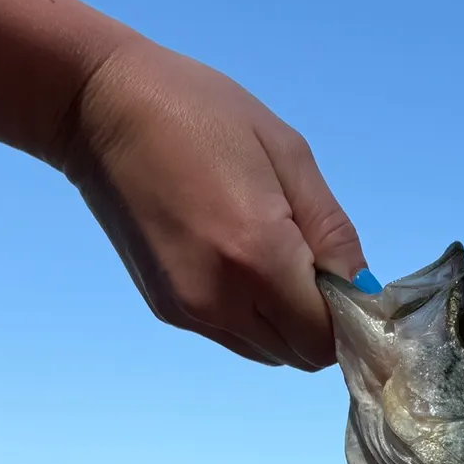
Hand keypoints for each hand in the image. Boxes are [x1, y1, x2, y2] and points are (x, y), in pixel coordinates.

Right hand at [56, 36, 364, 369]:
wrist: (100, 109)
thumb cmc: (203, 113)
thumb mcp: (289, 155)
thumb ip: (332, 232)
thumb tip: (362, 290)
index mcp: (258, 257)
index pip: (327, 336)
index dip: (353, 320)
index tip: (354, 283)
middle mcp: (221, 300)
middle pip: (300, 355)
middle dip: (323, 325)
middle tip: (319, 266)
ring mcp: (189, 311)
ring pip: (268, 352)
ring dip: (290, 325)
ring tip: (280, 261)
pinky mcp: (166, 310)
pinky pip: (233, 336)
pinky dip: (256, 318)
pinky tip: (244, 265)